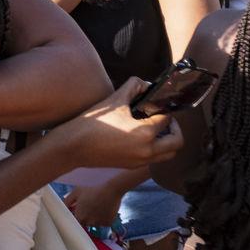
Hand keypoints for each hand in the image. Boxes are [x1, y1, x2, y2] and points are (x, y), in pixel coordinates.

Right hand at [51, 77, 182, 169]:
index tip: (159, 102)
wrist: (72, 146)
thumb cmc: (93, 122)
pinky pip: (153, 159)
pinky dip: (155, 148)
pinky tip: (140, 136)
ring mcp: (140, 161)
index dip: (165, 108)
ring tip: (155, 128)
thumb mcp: (114, 100)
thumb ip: (133, 87)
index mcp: (146, 133)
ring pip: (167, 154)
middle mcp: (147, 150)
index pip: (167, 119)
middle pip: (176, 142)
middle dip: (175, 128)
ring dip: (167, 141)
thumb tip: (145, 84)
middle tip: (164, 117)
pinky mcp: (131, 166)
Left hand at [63, 182, 125, 227]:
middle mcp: (88, 223)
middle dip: (84, 217)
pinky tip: (104, 209)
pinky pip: (103, 223)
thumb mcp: (76, 192)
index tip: (77, 212)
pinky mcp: (108, 224)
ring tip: (97, 206)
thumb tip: (63, 207)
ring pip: (94, 223)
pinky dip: (103, 218)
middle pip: (84, 223)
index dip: (76, 216)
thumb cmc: (92, 190)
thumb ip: (67, 201)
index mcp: (79, 216)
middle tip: (88, 207)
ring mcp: (98, 224)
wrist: (111, 191)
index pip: (74, 221)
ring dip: (94, 218)